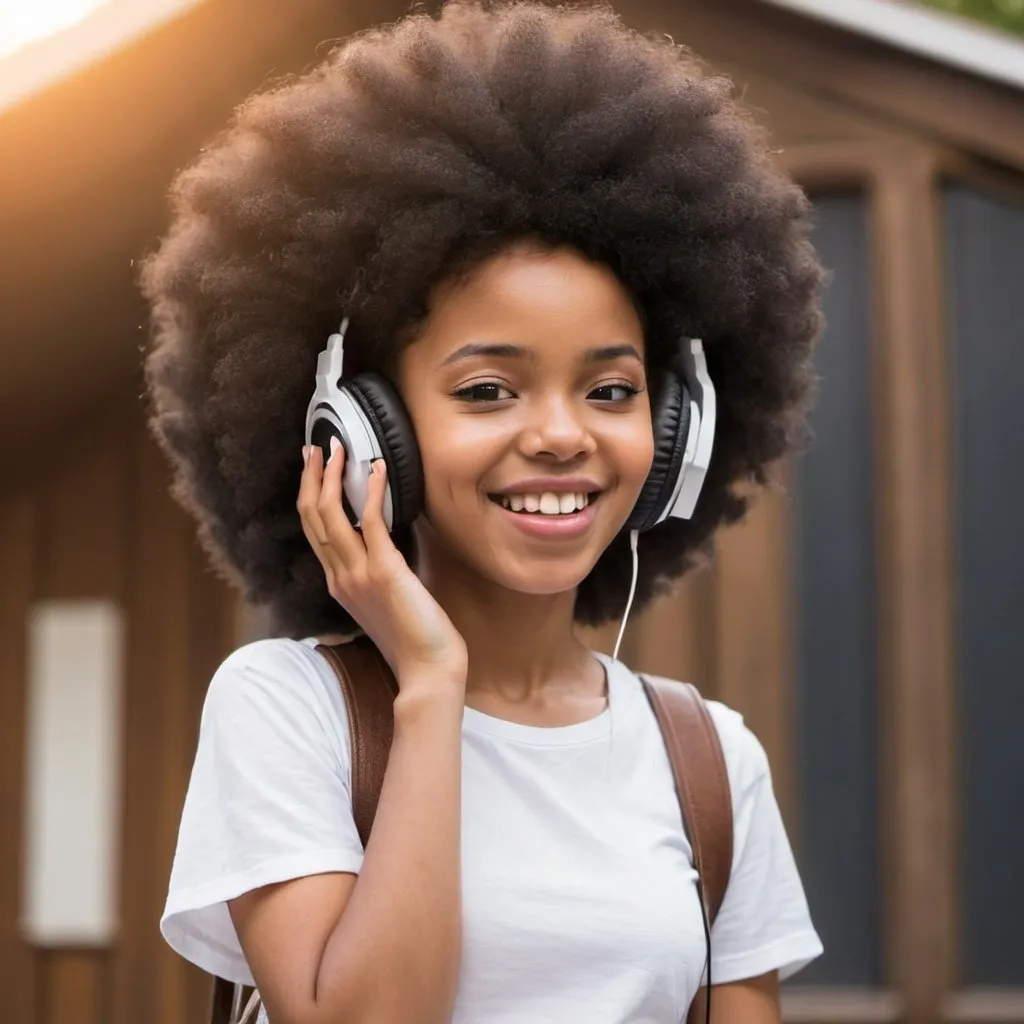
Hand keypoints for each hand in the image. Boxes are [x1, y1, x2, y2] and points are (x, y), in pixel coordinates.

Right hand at [297, 440, 467, 687]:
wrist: (427, 669)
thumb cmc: (414, 637)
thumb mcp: (384, 599)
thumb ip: (375, 571)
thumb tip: (384, 538)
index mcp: (338, 583)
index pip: (313, 531)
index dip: (310, 496)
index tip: (314, 468)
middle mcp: (340, 577)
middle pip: (313, 518)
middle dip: (313, 478)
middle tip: (316, 448)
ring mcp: (358, 574)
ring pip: (331, 515)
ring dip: (334, 477)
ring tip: (339, 448)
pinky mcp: (384, 571)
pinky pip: (372, 522)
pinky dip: (374, 491)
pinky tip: (378, 467)